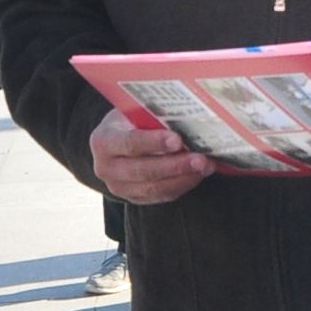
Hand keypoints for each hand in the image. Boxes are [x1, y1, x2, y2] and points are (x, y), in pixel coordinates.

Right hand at [90, 108, 214, 204]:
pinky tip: (199, 174)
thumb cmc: (131, 120)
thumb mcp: (134, 112)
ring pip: (155, 187)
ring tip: (206, 166)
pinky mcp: (134, 198)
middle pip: (143, 171)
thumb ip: (153, 116)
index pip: (129, 143)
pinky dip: (183, 185)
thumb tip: (188, 116)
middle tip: (200, 158)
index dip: (153, 142)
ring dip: (184, 177)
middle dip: (175, 165)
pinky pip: (162, 196)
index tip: (177, 139)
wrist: (118, 140)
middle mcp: (106, 168)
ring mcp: (119, 187)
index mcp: (104, 141)